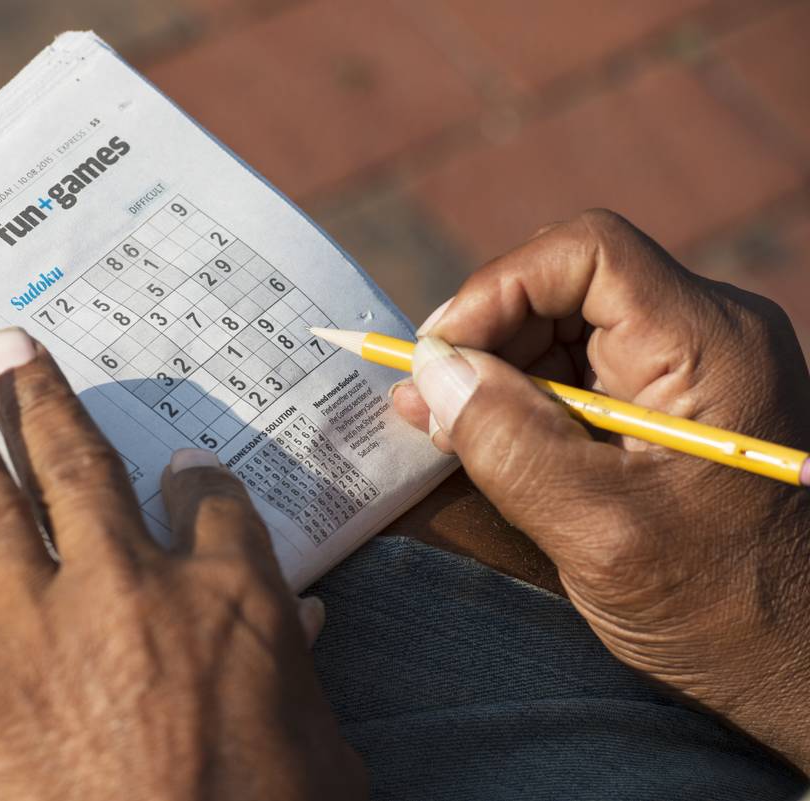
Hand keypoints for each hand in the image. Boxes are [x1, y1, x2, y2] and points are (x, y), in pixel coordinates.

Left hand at [0, 329, 362, 800]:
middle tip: (5, 347)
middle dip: (40, 402)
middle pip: (81, 468)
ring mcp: (42, 624)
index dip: (194, 477)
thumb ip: (297, 667)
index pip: (210, 502)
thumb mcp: (319, 744)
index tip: (179, 464)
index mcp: (227, 595)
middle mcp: (130, 583)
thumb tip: (304, 619)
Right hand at [392, 210, 809, 768]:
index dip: (498, 287)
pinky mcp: (673, 403)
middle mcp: (707, 336)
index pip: (588, 253)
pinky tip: (482, 438)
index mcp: (710, 347)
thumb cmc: (724, 613)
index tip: (439, 354)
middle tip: (425, 400)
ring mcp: (692, 368)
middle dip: (487, 334)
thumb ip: (511, 445)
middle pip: (569, 284)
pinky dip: (523, 398)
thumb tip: (431, 373)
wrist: (804, 668)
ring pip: (566, 325)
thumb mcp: (601, 534)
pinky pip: (581, 370)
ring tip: (441, 424)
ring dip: (496, 368)